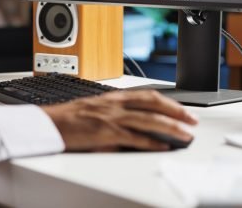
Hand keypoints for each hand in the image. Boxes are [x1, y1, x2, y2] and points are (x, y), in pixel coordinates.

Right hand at [42, 90, 197, 151]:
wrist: (49, 123)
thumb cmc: (70, 118)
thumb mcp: (97, 110)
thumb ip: (117, 115)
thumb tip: (135, 127)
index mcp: (114, 97)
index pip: (149, 95)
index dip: (169, 102)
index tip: (183, 110)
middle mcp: (116, 104)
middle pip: (154, 104)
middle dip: (177, 112)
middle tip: (192, 121)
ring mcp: (112, 118)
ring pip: (149, 120)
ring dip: (170, 128)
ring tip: (185, 135)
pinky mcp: (106, 133)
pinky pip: (134, 137)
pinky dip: (151, 142)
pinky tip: (162, 146)